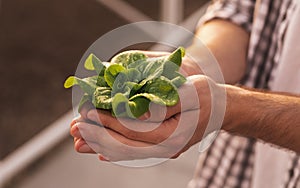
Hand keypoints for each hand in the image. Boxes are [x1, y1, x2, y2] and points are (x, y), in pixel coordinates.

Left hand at [70, 75, 223, 160]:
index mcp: (172, 135)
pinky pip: (134, 152)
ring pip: (126, 152)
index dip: (106, 120)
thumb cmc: (206, 96)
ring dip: (101, 145)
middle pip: (123, 146)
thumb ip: (165, 104)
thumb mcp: (191, 92)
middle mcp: (165, 148)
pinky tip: (101, 151)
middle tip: (74, 128)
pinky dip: (115, 151)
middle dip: (96, 136)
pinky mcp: (159, 146)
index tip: (86, 111)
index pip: (130, 130)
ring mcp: (162, 149)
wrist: (219, 108)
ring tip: (79, 141)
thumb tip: (138, 112)